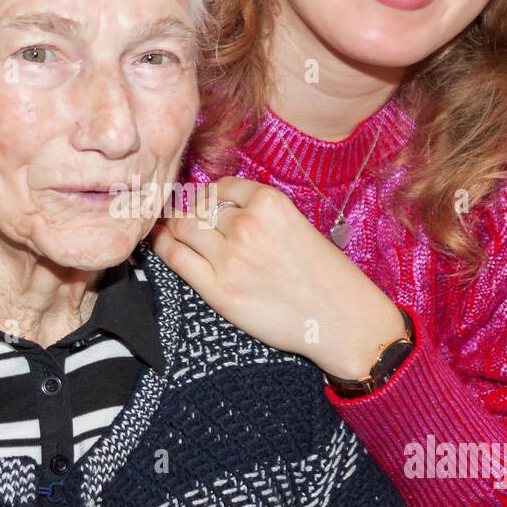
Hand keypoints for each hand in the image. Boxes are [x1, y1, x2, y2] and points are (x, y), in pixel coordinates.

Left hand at [150, 177, 406, 380]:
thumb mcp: (296, 225)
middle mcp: (246, 224)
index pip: (220, 187)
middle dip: (184, 209)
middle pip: (195, 205)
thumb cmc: (326, 276)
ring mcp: (230, 257)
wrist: (343, 320)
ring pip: (181, 226)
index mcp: (269, 202)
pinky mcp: (219, 290)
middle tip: (177, 217)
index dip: (205, 194)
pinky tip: (162, 242)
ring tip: (168, 229)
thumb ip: (260, 213)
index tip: (199, 202)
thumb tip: (220, 207)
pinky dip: (164, 245)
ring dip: (172, 225)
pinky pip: (176, 257)